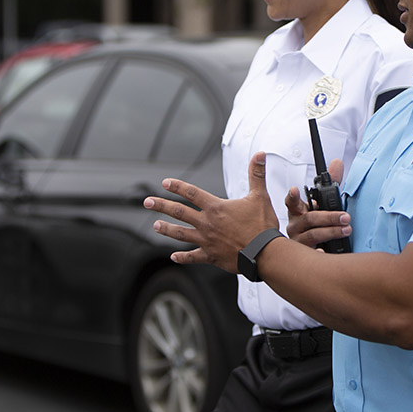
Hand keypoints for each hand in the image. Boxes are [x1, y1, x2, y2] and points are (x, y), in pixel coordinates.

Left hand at [144, 152, 278, 272]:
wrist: (265, 253)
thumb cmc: (262, 225)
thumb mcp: (260, 196)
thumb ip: (257, 174)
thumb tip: (260, 154)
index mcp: (216, 207)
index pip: (192, 193)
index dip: (177, 187)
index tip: (165, 183)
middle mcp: (207, 223)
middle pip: (179, 212)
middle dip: (161, 205)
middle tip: (147, 202)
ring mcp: (207, 240)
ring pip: (180, 234)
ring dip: (166, 229)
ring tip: (155, 225)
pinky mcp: (211, 256)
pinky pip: (193, 257)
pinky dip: (182, 257)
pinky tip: (173, 256)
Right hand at [283, 159, 350, 248]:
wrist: (307, 246)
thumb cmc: (315, 222)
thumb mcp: (322, 202)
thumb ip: (330, 183)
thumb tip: (337, 162)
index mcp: (297, 210)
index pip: (291, 201)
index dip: (293, 196)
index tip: (295, 189)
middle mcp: (294, 224)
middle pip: (309, 218)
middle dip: (329, 217)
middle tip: (345, 217)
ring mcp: (297, 240)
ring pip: (312, 235)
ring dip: (331, 232)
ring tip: (346, 230)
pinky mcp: (302, 254)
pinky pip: (310, 254)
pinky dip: (318, 253)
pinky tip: (326, 252)